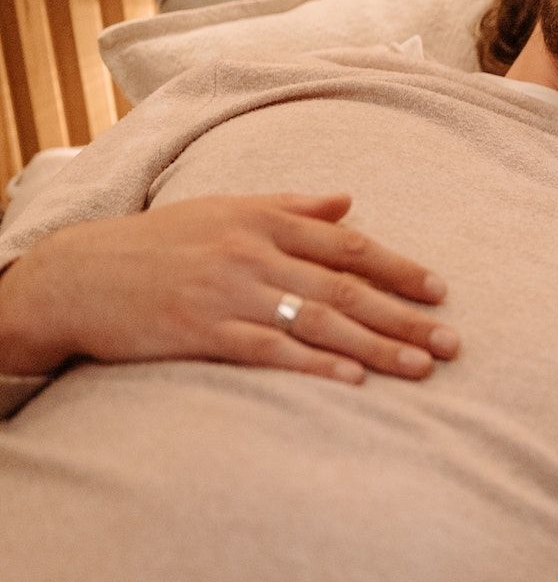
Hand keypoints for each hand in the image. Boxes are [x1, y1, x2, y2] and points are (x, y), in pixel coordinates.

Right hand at [0, 194, 456, 383]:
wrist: (79, 274)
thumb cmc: (161, 241)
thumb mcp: (226, 208)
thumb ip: (292, 206)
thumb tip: (349, 200)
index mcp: (264, 220)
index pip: (349, 245)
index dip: (399, 268)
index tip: (441, 291)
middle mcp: (254, 253)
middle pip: (346, 288)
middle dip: (406, 317)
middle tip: (453, 342)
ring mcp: (229, 294)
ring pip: (319, 323)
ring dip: (377, 347)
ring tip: (421, 366)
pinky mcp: (203, 332)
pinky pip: (270, 351)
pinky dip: (314, 365)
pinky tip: (352, 380)